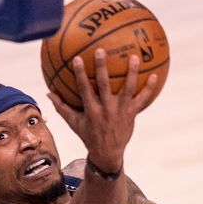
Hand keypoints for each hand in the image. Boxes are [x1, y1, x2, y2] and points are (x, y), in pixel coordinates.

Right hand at [47, 49, 157, 173]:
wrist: (107, 153)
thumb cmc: (89, 135)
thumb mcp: (74, 123)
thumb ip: (62, 107)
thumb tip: (49, 93)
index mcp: (91, 110)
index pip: (84, 89)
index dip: (80, 74)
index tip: (77, 58)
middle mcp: (106, 109)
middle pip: (105, 85)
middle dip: (102, 68)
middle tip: (101, 50)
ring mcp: (121, 111)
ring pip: (127, 89)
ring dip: (131, 73)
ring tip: (134, 57)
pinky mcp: (132, 114)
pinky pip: (142, 99)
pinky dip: (149, 88)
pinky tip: (154, 75)